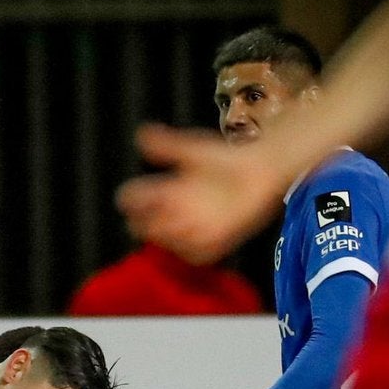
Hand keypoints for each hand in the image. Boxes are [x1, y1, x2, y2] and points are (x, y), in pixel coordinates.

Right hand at [116, 124, 286, 265]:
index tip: (128, 197)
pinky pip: (199, 253)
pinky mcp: (218, 238)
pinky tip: (189, 238)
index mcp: (170, 191)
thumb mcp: (193, 150)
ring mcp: (197, 227)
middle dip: (141, 223)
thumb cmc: (227, 159)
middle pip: (148, 226)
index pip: (138, 199)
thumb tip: (141, 135)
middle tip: (143, 217)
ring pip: (170, 242)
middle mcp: (179, 212)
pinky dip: (191, 249)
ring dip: (164, 237)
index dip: (130, 199)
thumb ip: (168, 146)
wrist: (261, 169)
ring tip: (164, 227)